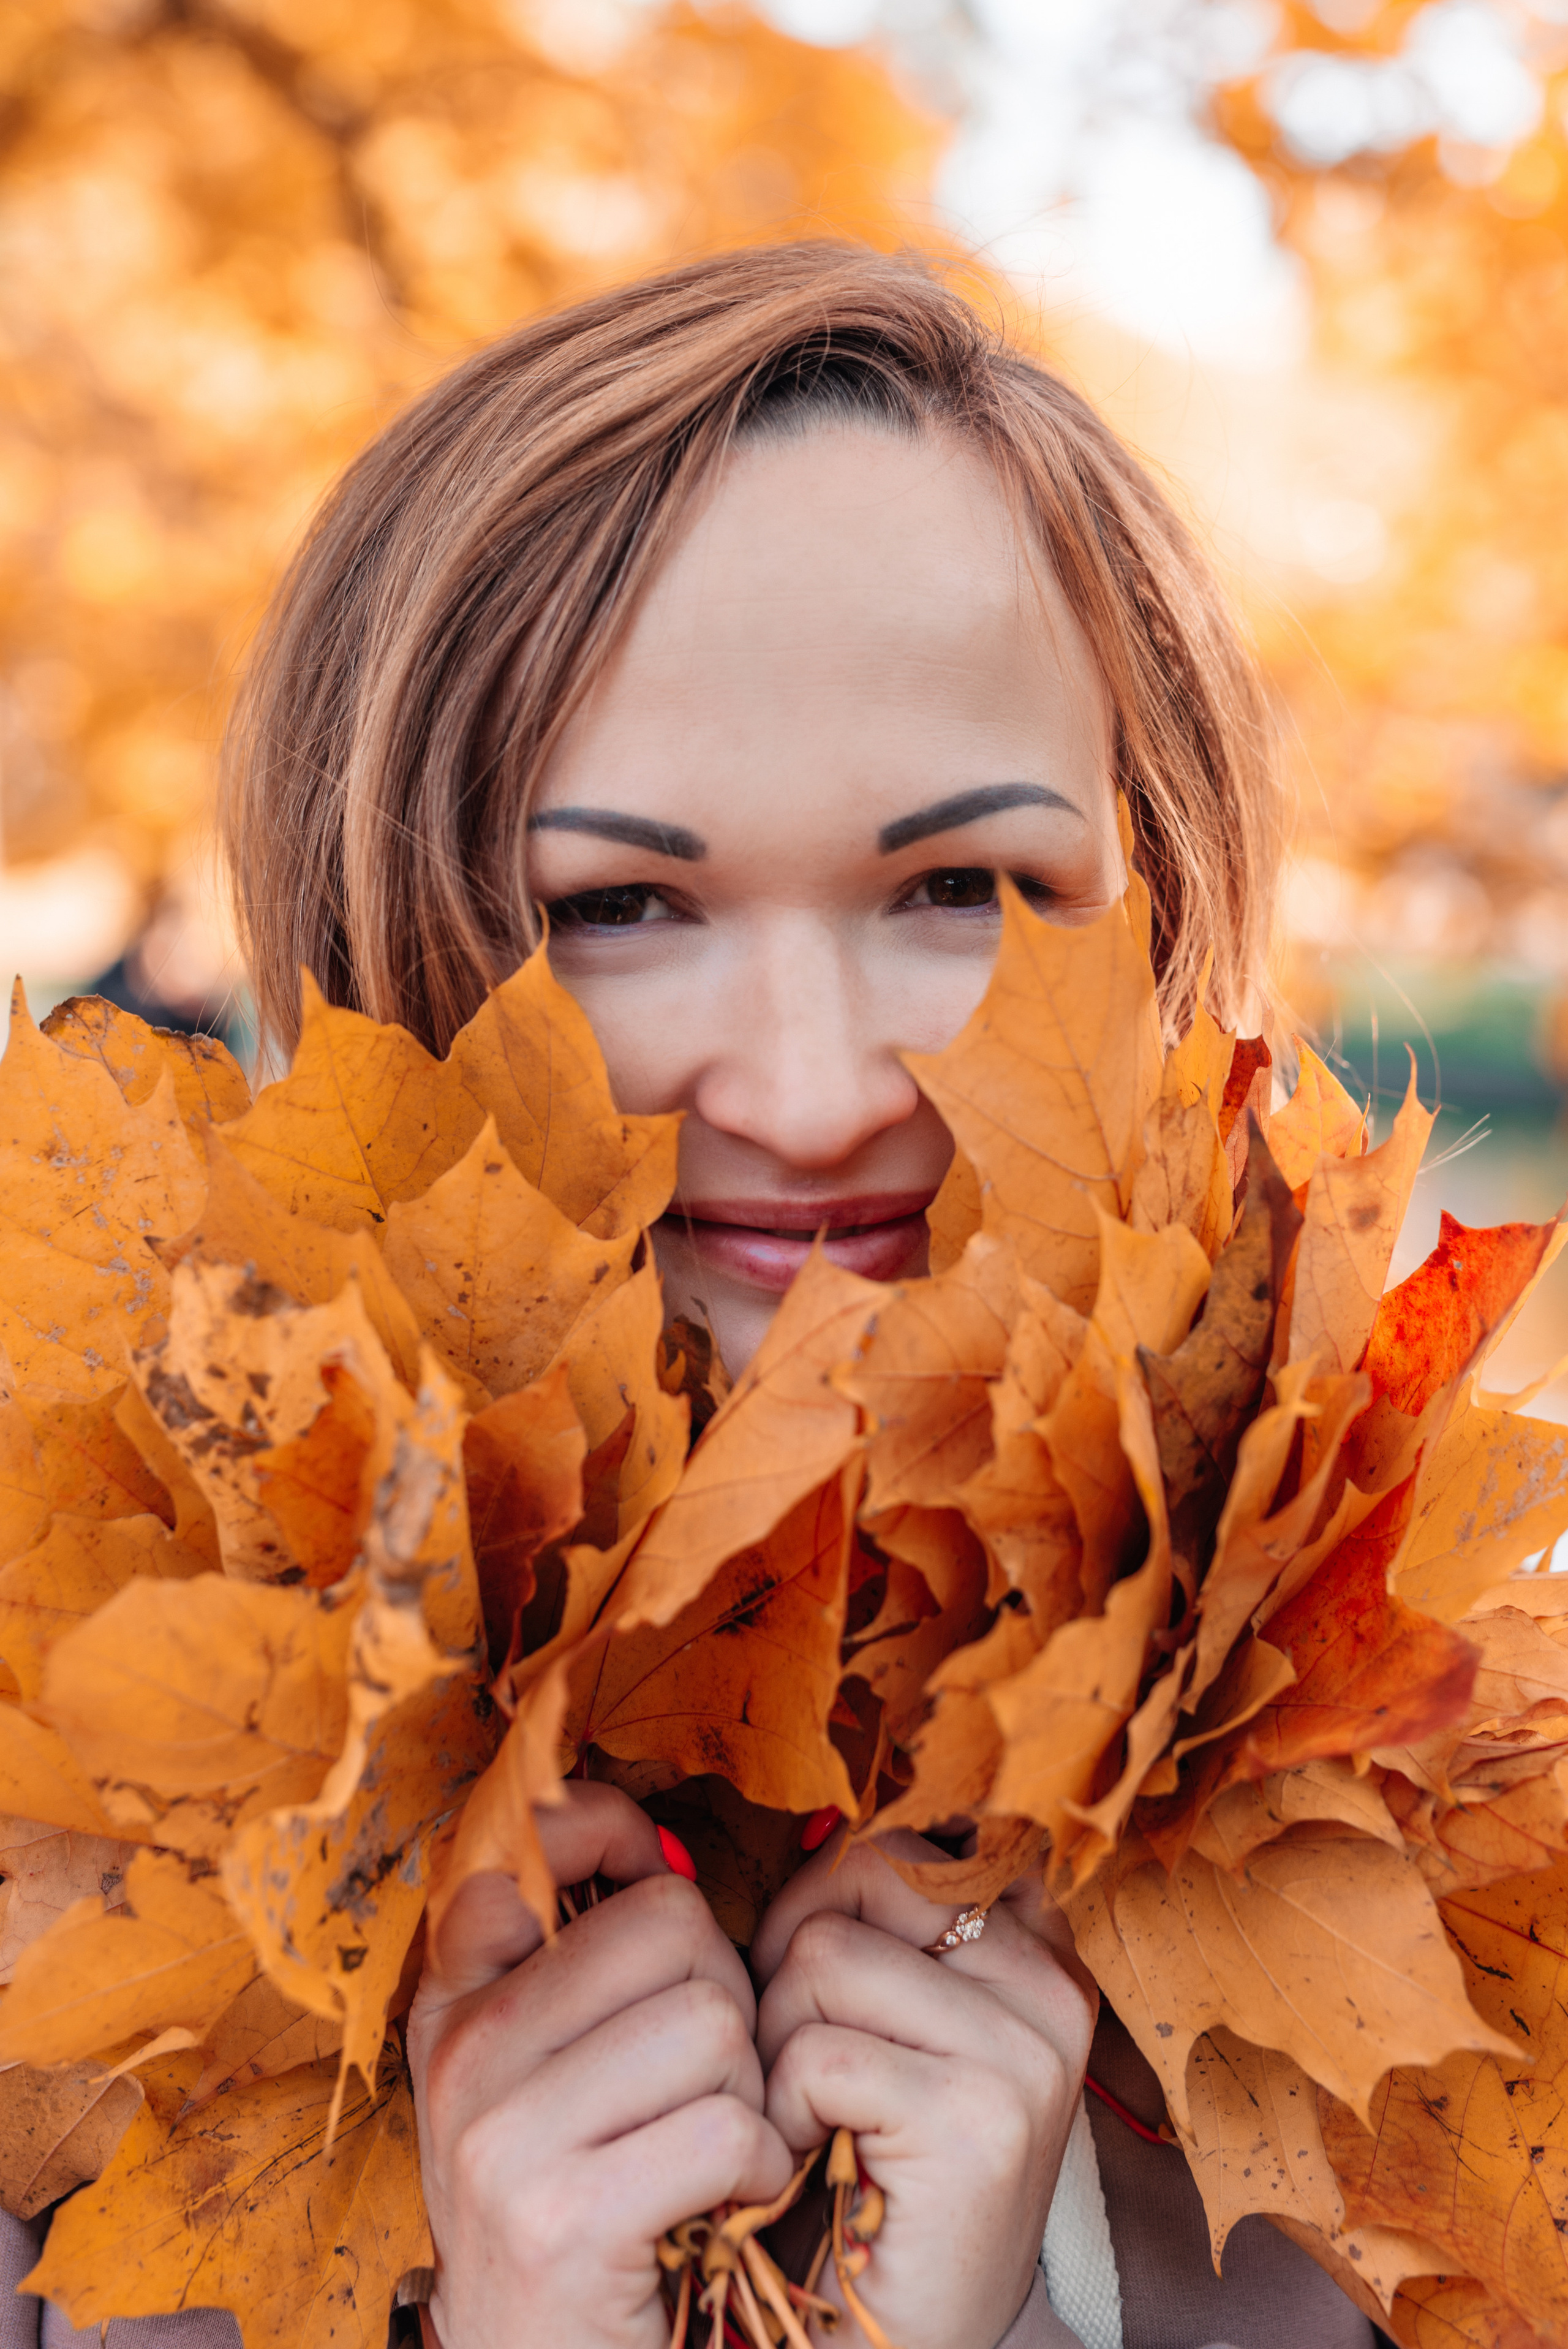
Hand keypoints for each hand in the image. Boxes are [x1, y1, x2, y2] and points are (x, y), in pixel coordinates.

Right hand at [407, 1782, 793, 2348]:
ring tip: (714, 2151)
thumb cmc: (580, 2226)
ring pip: (712, 2020)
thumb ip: (585, 1970)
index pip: (520, 1851)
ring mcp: (503, 2140)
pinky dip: (761, 2170)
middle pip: (668, 1927)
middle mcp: (461, 2059)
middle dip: (723, 1995)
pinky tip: (730, 2207)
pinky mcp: (564, 2222)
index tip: (655, 1874)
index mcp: (451, 2011)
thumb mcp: (545, 2084)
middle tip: (707, 2082)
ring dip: (748, 2091)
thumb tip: (666, 1850)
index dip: (607, 1832)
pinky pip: (728, 2127)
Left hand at [751, 1831, 1095, 2348]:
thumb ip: (876, 1922)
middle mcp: (1050, 1986)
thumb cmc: (873, 2169)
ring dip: (779, 2043)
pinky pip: (815, 2055)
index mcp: (1037, 1947)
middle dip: (790, 1963)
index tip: (816, 1991)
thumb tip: (815, 1827)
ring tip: (817, 2115)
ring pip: (820, 1958)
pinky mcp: (979, 2119)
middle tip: (806, 2064)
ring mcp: (1026, 2052)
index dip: (822, 1904)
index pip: (896, 1843)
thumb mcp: (893, 2020)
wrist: (901, 2341)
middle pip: (856, 1880)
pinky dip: (785, 2114)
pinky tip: (821, 2161)